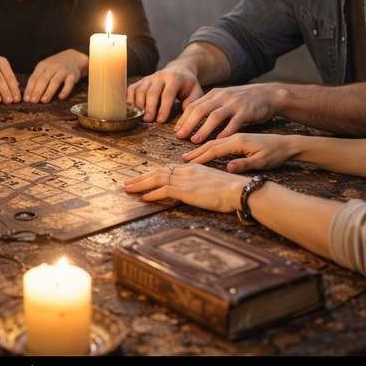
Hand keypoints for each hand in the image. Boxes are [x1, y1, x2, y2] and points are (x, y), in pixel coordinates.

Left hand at [25, 49, 87, 102]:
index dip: (29, 89)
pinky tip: (61, 97)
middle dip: (37, 91)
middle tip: (33, 101)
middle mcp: (52, 67)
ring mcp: (63, 70)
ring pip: (55, 81)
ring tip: (44, 101)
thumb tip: (28, 94)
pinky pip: (69, 84)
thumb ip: (37, 78)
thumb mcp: (45, 67)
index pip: (34, 78)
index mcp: (42, 65)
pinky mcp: (73, 75)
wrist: (73, 57)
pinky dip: (65, 91)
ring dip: (49, 92)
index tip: (26, 99)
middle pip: (43, 80)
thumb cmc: (55, 65)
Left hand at [123, 163, 246, 212]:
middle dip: (141, 177)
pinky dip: (152, 193)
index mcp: (193, 168)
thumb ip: (200, 183)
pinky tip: (144, 197)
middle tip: (127, 181)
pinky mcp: (187, 191)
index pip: (167, 168)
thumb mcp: (212, 182)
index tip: (142, 177)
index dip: (152, 172)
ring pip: (157, 179)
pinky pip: (165, 190)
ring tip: (128, 189)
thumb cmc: (231, 189)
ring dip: (140, 184)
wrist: (239, 190)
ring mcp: (186, 180)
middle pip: (158, 171)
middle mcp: (187, 171)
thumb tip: (193, 189)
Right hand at [126, 64, 203, 122]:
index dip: (163, 108)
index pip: (167, 94)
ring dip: (139, 105)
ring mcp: (150, 77)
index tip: (160, 120)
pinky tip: (132, 108)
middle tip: (148, 120)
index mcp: (175, 78)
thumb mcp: (196, 90)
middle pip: (152, 93)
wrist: (179, 70)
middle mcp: (160, 76)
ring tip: (141, 117)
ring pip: (140, 91)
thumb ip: (193, 100)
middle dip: (149, 108)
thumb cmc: (187, 84)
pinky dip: (130, 98)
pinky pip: (132, 88)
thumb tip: (184, 109)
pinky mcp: (142, 80)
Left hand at [175, 82, 283, 142]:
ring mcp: (234, 104)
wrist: (268, 94)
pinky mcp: (247, 111)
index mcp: (215, 94)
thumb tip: (192, 116)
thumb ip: (210, 105)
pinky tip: (219, 140)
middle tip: (180, 136)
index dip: (183, 118)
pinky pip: (235, 122)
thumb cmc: (244, 100)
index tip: (176, 131)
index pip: (193, 105)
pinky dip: (226, 131)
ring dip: (203, 129)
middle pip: (200, 110)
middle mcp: (222, 97)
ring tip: (195, 140)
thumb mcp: (224, 98)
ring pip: (215, 116)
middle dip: (188, 124)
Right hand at [182, 132, 298, 172]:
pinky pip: (219, 135)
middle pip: (210, 141)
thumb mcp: (263, 161)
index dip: (201, 157)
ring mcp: (236, 133)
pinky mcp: (238, 134)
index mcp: (239, 141)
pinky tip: (202, 140)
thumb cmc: (276, 154)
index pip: (215, 149)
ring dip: (199, 142)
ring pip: (213, 137)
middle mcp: (235, 135)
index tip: (189, 163)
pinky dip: (208, 137)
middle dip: (195, 149)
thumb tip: (228, 168)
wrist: (288, 143)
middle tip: (182, 157)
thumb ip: (244, 164)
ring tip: (188, 147)